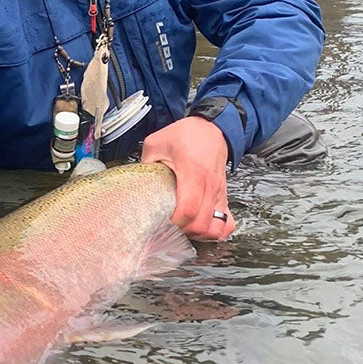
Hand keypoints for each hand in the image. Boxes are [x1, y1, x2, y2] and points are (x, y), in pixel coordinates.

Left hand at [141, 116, 234, 240]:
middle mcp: (209, 185)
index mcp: (192, 171)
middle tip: (169, 226)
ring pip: (216, 229)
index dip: (174, 223)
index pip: (188, 209)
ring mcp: (219, 194)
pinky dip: (215, 231)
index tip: (162, 221)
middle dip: (183, 232)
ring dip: (199, 234)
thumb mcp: (156, 143)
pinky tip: (200, 226)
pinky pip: (227, 224)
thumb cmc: (185, 135)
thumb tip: (135, 186)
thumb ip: (145, 165)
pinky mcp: (224, 198)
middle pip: (202, 224)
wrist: (212, 129)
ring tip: (183, 227)